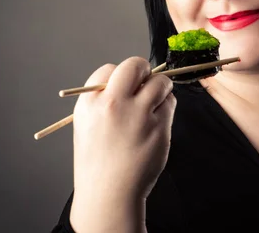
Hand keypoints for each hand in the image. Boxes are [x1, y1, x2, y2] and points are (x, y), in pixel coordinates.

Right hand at [70, 57, 176, 229]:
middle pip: (135, 66)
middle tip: (146, 82)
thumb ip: (104, 98)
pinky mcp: (159, 127)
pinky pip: (170, 102)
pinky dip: (167, 106)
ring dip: (161, 87)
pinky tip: (157, 121)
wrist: (109, 192)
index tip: (124, 88)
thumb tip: (132, 79)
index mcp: (90, 103)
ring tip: (154, 103)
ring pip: (159, 82)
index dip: (119, 76)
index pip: (108, 69)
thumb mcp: (87, 123)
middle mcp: (113, 104)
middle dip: (143, 69)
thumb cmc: (99, 158)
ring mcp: (137, 115)